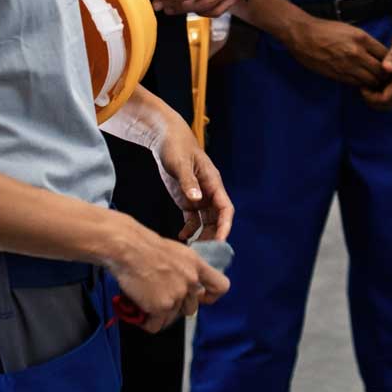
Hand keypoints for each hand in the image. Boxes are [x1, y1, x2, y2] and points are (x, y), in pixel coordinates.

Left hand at [105, 86, 234, 242]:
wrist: (166, 138)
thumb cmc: (176, 147)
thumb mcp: (180, 164)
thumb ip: (188, 183)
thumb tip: (197, 200)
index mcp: (212, 183)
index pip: (225, 208)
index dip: (225, 225)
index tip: (220, 240)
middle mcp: (209, 192)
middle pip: (217, 219)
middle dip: (213, 236)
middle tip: (204, 253)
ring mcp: (198, 196)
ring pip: (206, 222)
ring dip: (202, 236)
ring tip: (192, 250)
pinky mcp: (187, 199)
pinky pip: (192, 220)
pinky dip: (189, 231)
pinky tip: (180, 238)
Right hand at [105, 217, 230, 333]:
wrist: (130, 250)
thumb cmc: (147, 248)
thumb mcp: (178, 253)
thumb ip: (187, 269)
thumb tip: (188, 284)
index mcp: (197, 266)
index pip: (220, 286)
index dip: (211, 297)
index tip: (201, 298)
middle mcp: (191, 281)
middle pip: (191, 308)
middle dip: (176, 307)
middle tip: (159, 300)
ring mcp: (177, 295)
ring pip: (172, 318)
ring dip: (159, 315)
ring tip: (146, 304)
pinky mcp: (161, 306)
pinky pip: (156, 325)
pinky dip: (147, 323)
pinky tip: (140, 314)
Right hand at [285, 15, 389, 88]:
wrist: (304, 36)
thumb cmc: (327, 30)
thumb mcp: (351, 30)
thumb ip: (366, 42)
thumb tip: (379, 54)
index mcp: (362, 39)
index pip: (386, 54)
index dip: (390, 61)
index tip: (390, 64)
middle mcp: (357, 53)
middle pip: (381, 70)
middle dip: (385, 75)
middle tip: (385, 76)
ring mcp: (347, 66)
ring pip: (370, 80)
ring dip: (374, 82)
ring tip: (375, 81)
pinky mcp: (337, 75)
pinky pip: (356, 84)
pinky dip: (361, 85)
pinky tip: (362, 82)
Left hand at [364, 17, 391, 111]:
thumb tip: (386, 69)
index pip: (385, 99)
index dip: (371, 97)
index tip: (362, 85)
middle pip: (388, 104)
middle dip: (372, 100)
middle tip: (363, 86)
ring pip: (391, 101)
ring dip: (377, 97)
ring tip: (368, 82)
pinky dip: (383, 92)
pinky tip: (377, 78)